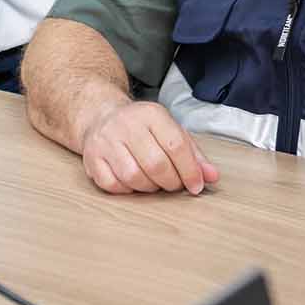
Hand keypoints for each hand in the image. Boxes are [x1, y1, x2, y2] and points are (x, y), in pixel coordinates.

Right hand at [80, 101, 219, 194]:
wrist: (101, 116)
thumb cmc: (142, 128)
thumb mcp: (170, 130)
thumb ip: (193, 154)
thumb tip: (212, 176)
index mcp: (151, 114)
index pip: (176, 146)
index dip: (190, 171)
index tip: (196, 185)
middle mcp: (126, 124)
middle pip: (156, 164)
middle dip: (170, 182)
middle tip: (173, 184)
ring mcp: (106, 141)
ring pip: (133, 177)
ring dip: (149, 188)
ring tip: (153, 182)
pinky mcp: (92, 158)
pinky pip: (113, 185)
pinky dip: (127, 190)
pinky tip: (132, 182)